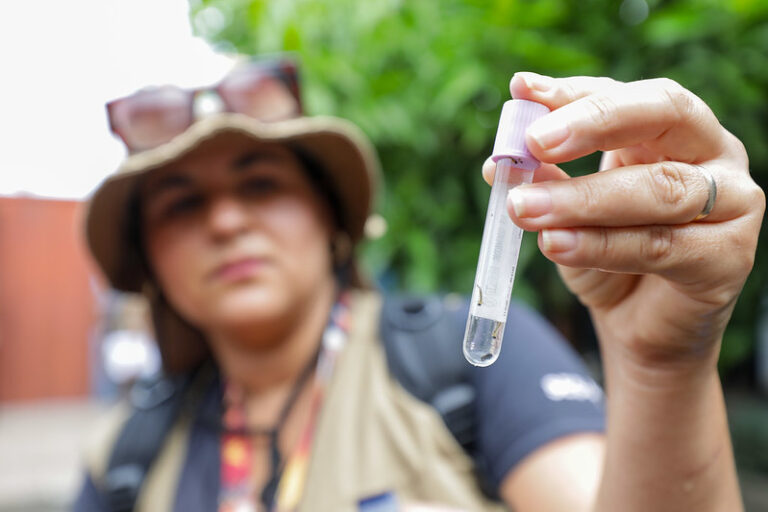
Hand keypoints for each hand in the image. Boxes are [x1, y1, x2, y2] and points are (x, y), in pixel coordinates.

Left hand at [484, 73, 764, 366]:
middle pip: (664, 113)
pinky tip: (555, 244)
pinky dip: (601, 245)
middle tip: (533, 142)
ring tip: (524, 207)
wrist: (641, 328)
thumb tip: (498, 161)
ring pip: (660, 187)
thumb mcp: (568, 212)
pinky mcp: (729, 257)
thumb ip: (545, 181)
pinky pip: (660, 245)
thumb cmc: (608, 256)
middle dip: (593, 123)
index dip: (573, 93)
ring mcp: (732, 202)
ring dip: (583, 198)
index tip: (523, 92)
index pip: (624, 94)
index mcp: (671, 130)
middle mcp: (711, 153)